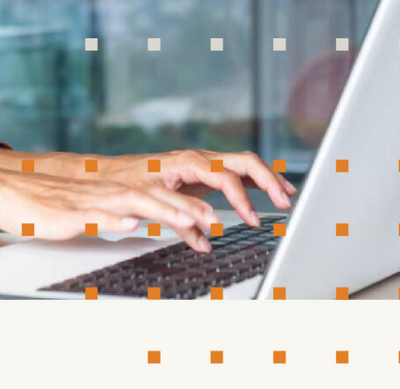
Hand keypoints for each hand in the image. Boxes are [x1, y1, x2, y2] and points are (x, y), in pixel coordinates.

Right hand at [0, 167, 220, 250]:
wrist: (4, 192)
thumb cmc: (44, 204)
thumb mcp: (87, 211)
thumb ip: (113, 214)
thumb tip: (138, 221)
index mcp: (112, 192)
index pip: (159, 196)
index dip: (188, 206)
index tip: (214, 221)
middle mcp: (106, 193)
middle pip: (155, 197)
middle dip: (188, 209)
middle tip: (216, 221)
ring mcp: (88, 203)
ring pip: (132, 203)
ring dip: (162, 210)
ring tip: (188, 220)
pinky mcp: (67, 214)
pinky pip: (95, 216)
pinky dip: (115, 218)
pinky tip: (130, 222)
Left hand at [98, 149, 295, 227]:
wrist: (112, 175)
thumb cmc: (128, 185)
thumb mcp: (151, 204)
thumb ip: (180, 221)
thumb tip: (205, 241)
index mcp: (189, 162)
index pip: (226, 176)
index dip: (242, 199)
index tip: (253, 219)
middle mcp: (200, 158)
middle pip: (245, 162)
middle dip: (268, 180)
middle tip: (284, 202)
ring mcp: (204, 163)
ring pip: (245, 165)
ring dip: (268, 179)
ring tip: (287, 195)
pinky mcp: (204, 171)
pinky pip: (236, 173)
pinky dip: (255, 183)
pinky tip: (269, 193)